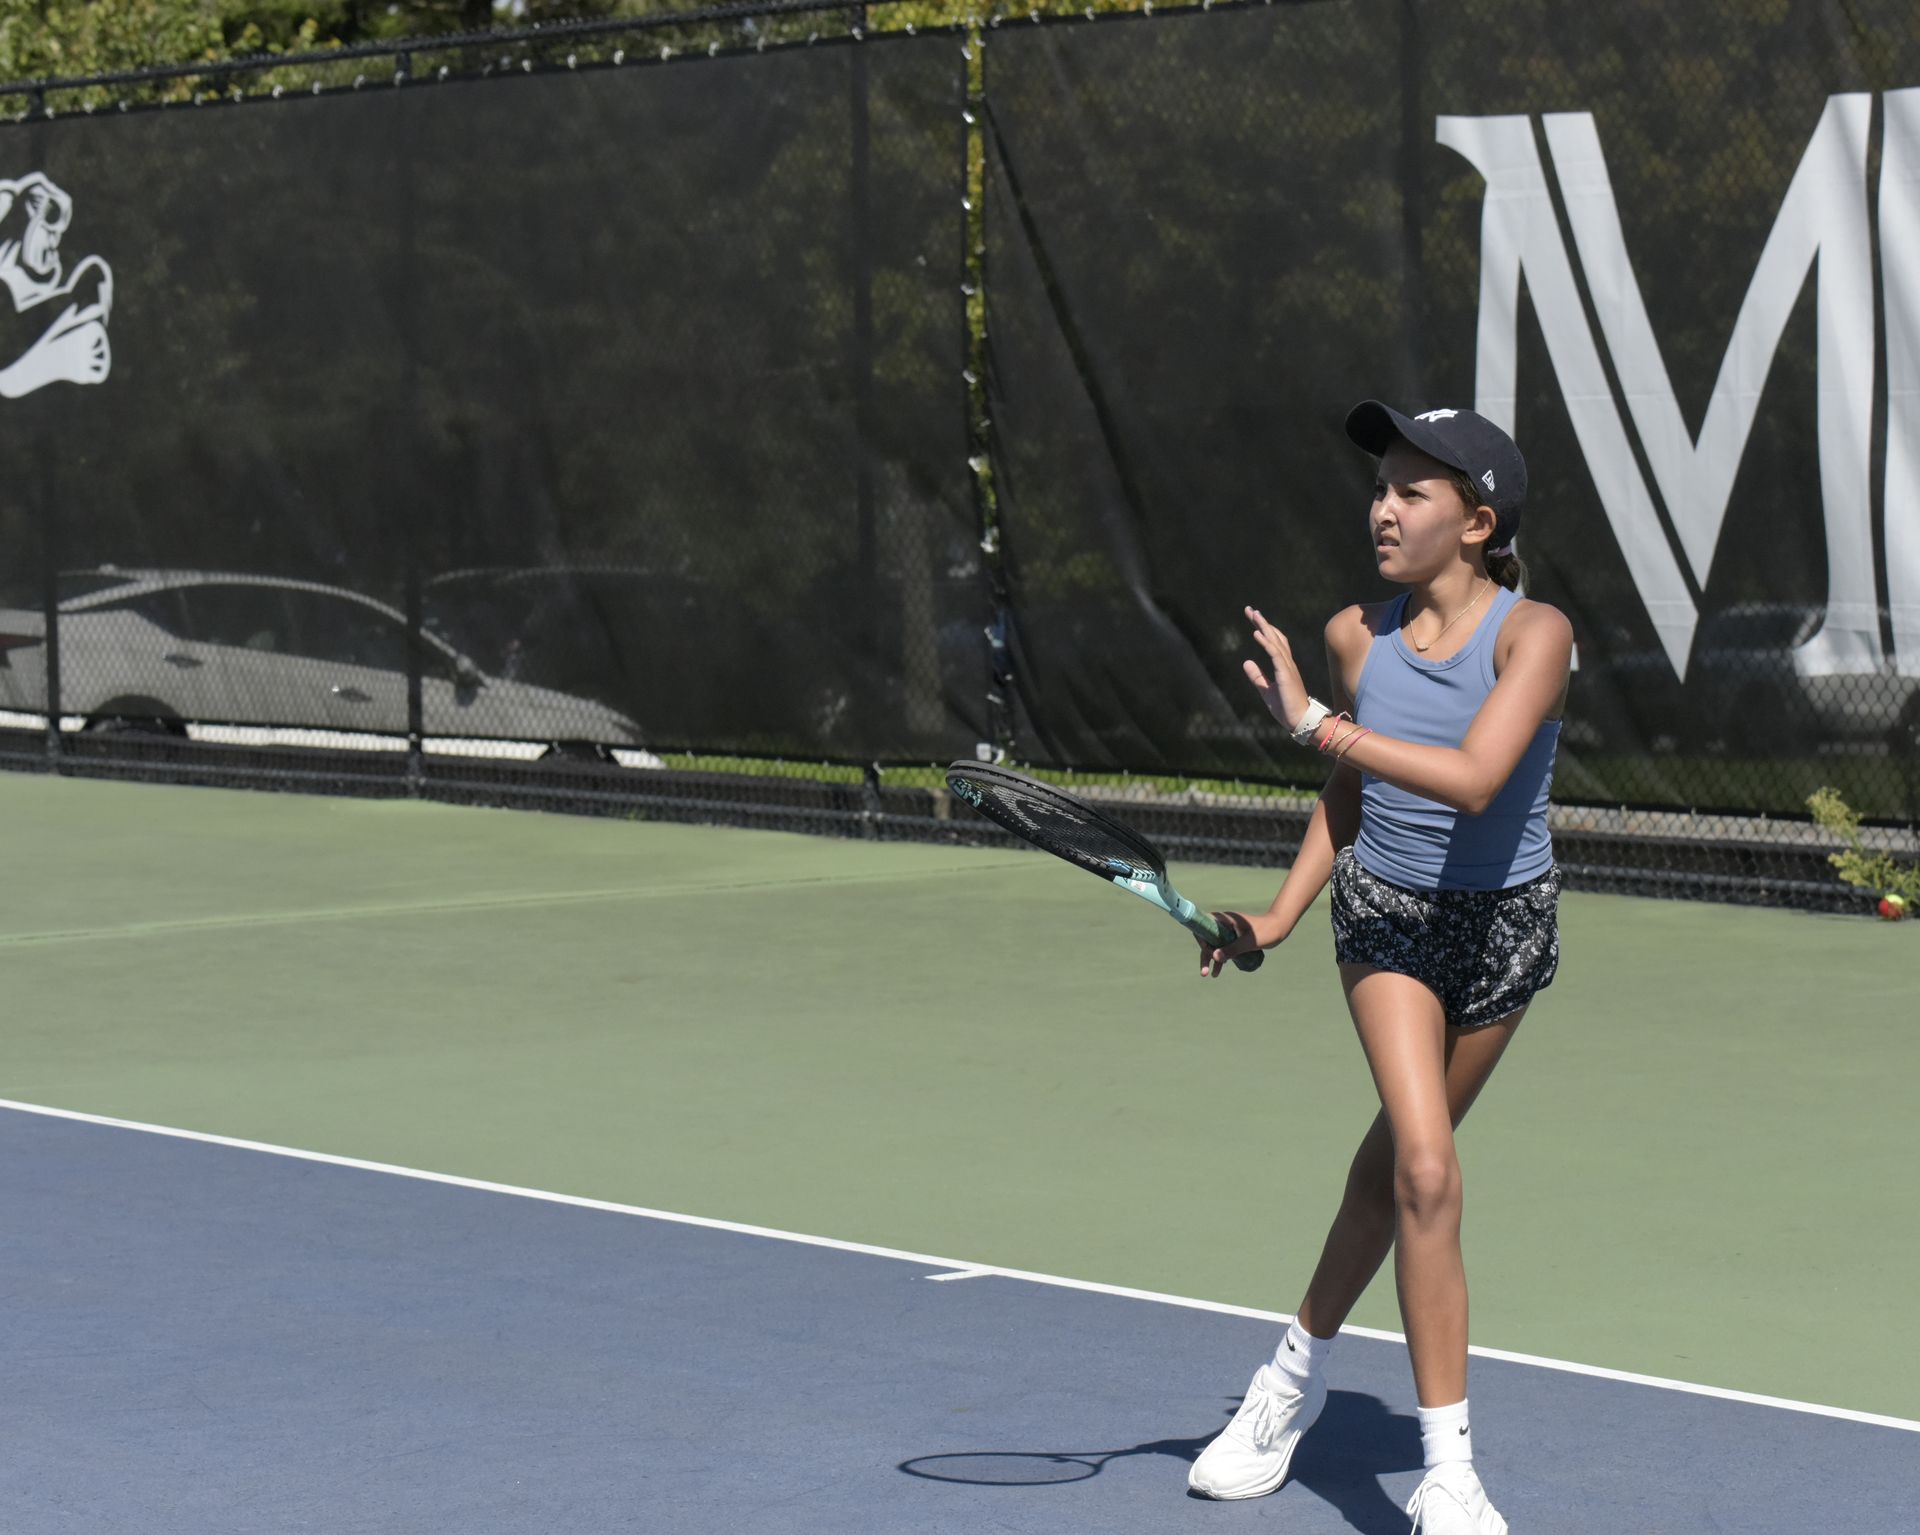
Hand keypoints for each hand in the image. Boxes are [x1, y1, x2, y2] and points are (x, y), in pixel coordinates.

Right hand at [1194, 909, 1288, 978]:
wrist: (1279, 928)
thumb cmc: (1266, 932)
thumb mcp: (1249, 942)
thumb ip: (1232, 949)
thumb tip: (1213, 956)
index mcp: (1225, 919)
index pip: (1204, 926)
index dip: (1201, 939)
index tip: (1207, 952)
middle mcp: (1224, 924)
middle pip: (1207, 938)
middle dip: (1204, 955)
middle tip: (1204, 972)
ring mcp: (1228, 931)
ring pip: (1214, 945)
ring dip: (1210, 959)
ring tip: (1207, 974)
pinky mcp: (1234, 938)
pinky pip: (1223, 948)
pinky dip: (1220, 958)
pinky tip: (1218, 970)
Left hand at [1242, 606, 1310, 732]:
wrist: (1300, 722)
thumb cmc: (1287, 708)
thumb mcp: (1266, 691)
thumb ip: (1257, 677)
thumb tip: (1246, 662)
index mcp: (1284, 666)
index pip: (1274, 642)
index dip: (1264, 629)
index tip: (1253, 618)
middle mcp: (1287, 663)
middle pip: (1275, 636)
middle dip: (1262, 622)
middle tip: (1249, 609)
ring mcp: (1287, 667)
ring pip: (1275, 642)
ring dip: (1264, 627)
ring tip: (1254, 615)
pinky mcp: (1286, 674)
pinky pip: (1275, 654)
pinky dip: (1266, 643)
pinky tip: (1256, 633)